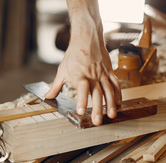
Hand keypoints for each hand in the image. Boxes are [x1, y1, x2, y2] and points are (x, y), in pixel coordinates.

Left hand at [45, 0, 120, 125]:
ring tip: (111, 115)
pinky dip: (117, 94)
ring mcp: (102, 73)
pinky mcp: (109, 71)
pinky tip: (118, 104)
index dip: (81, 99)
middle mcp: (92, 75)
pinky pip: (115, 83)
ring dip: (110, 104)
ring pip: (108, 90)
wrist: (87, 38)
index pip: (82, 88)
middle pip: (97, 93)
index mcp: (79, 75)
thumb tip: (47, 97)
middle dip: (97, 108)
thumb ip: (55, 86)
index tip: (80, 111)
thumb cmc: (73, 55)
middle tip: (97, 121)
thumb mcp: (62, 70)